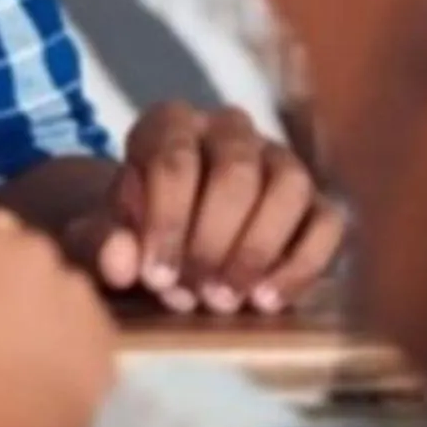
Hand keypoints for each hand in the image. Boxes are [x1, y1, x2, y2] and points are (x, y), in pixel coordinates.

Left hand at [69, 102, 347, 314]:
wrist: (162, 244)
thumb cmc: (128, 234)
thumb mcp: (99, 237)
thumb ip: (99, 243)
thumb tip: (121, 259)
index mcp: (169, 124)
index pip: (174, 158)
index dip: (166, 222)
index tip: (155, 278)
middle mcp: (229, 131)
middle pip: (236, 172)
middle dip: (214, 241)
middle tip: (196, 294)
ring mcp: (278, 160)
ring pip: (290, 186)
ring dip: (258, 250)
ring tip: (227, 300)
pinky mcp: (315, 200)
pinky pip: (328, 222)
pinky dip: (301, 265)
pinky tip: (266, 301)